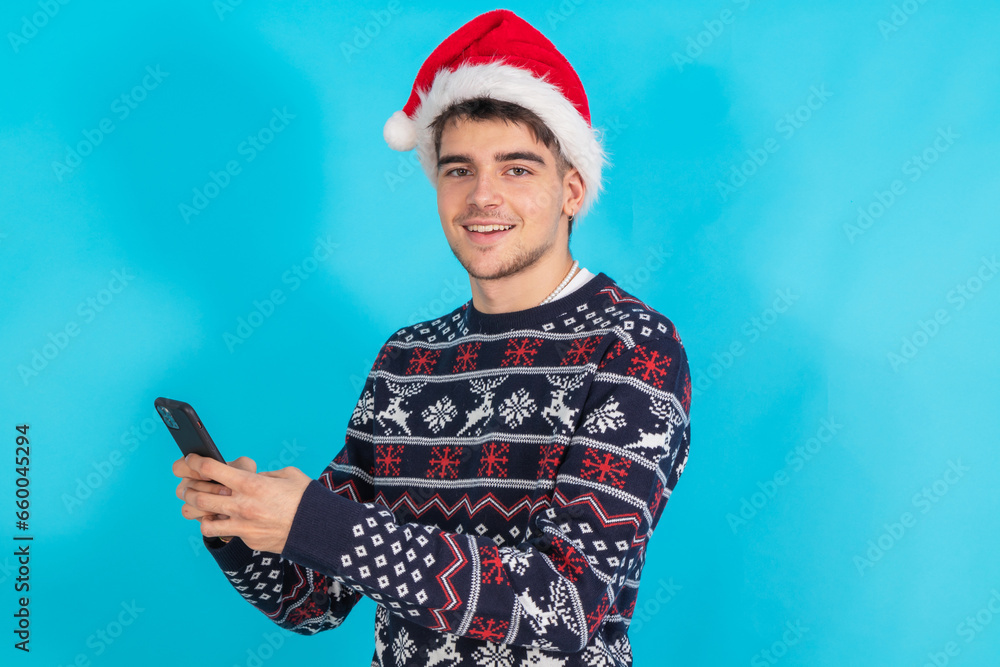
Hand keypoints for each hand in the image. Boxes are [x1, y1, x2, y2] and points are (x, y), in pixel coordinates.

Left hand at [180, 452, 311, 553]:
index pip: (212, 470)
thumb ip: (263, 475)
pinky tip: (224, 520)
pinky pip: (224, 533)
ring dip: (198, 512)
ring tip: (202, 506)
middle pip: (198, 497)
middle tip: (190, 485)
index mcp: (252, 484)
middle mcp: (243, 505)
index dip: (196, 462)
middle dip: (189, 489)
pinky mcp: (247, 539)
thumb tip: (249, 478)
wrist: (318, 528)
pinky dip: (220, 526)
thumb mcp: (286, 475)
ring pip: (204, 521)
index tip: (192, 460)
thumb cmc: (305, 498)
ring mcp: (243, 526)